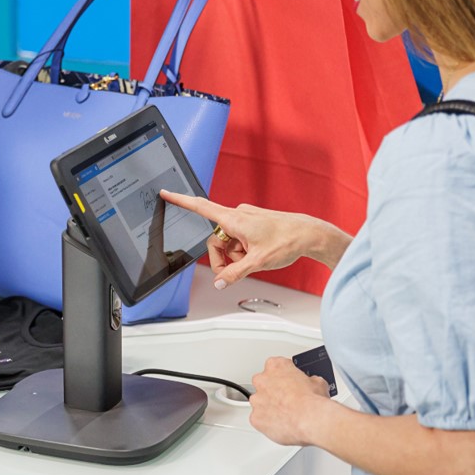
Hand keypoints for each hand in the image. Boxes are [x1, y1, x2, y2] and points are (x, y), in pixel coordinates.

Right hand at [159, 191, 343, 287]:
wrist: (309, 234)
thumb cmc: (287, 241)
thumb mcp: (257, 262)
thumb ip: (234, 273)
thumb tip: (219, 282)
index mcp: (234, 219)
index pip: (201, 208)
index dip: (181, 201)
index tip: (166, 193)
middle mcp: (237, 215)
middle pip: (214, 239)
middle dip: (222, 257)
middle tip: (235, 270)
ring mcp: (245, 218)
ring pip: (227, 241)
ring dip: (234, 255)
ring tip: (253, 259)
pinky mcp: (252, 223)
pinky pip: (237, 239)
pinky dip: (242, 250)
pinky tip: (257, 254)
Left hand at [248, 356, 333, 445]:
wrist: (309, 419)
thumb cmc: (312, 401)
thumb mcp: (318, 382)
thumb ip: (309, 380)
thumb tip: (312, 384)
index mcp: (276, 366)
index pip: (276, 365)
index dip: (284, 375)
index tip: (289, 381)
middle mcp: (262, 380)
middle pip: (263, 383)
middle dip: (273, 391)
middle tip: (287, 399)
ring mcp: (257, 400)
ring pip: (259, 402)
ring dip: (269, 407)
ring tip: (286, 414)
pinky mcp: (255, 418)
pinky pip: (259, 420)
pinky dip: (267, 423)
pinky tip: (281, 425)